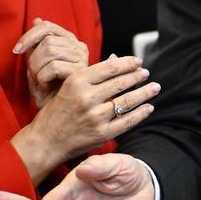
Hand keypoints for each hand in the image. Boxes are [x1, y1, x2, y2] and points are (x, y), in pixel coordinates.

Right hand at [11, 55, 158, 181]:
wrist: (46, 140)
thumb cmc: (57, 111)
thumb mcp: (70, 86)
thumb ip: (93, 75)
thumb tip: (116, 59)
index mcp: (77, 81)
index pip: (110, 67)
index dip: (127, 63)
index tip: (137, 61)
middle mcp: (87, 97)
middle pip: (120, 82)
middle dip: (137, 76)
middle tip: (146, 73)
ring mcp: (95, 117)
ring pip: (127, 100)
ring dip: (144, 93)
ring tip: (154, 87)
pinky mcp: (101, 134)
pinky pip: (127, 121)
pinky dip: (140, 113)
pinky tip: (148, 108)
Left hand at [14, 17, 88, 106]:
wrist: (55, 116)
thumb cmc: (47, 91)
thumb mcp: (37, 65)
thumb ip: (37, 44)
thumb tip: (37, 19)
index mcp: (69, 41)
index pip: (47, 27)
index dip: (29, 36)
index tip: (16, 50)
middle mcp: (79, 47)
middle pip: (47, 41)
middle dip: (33, 59)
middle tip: (33, 76)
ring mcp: (83, 60)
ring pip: (50, 51)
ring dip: (37, 69)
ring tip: (39, 82)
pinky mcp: (82, 73)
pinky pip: (54, 67)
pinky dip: (43, 78)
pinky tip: (45, 87)